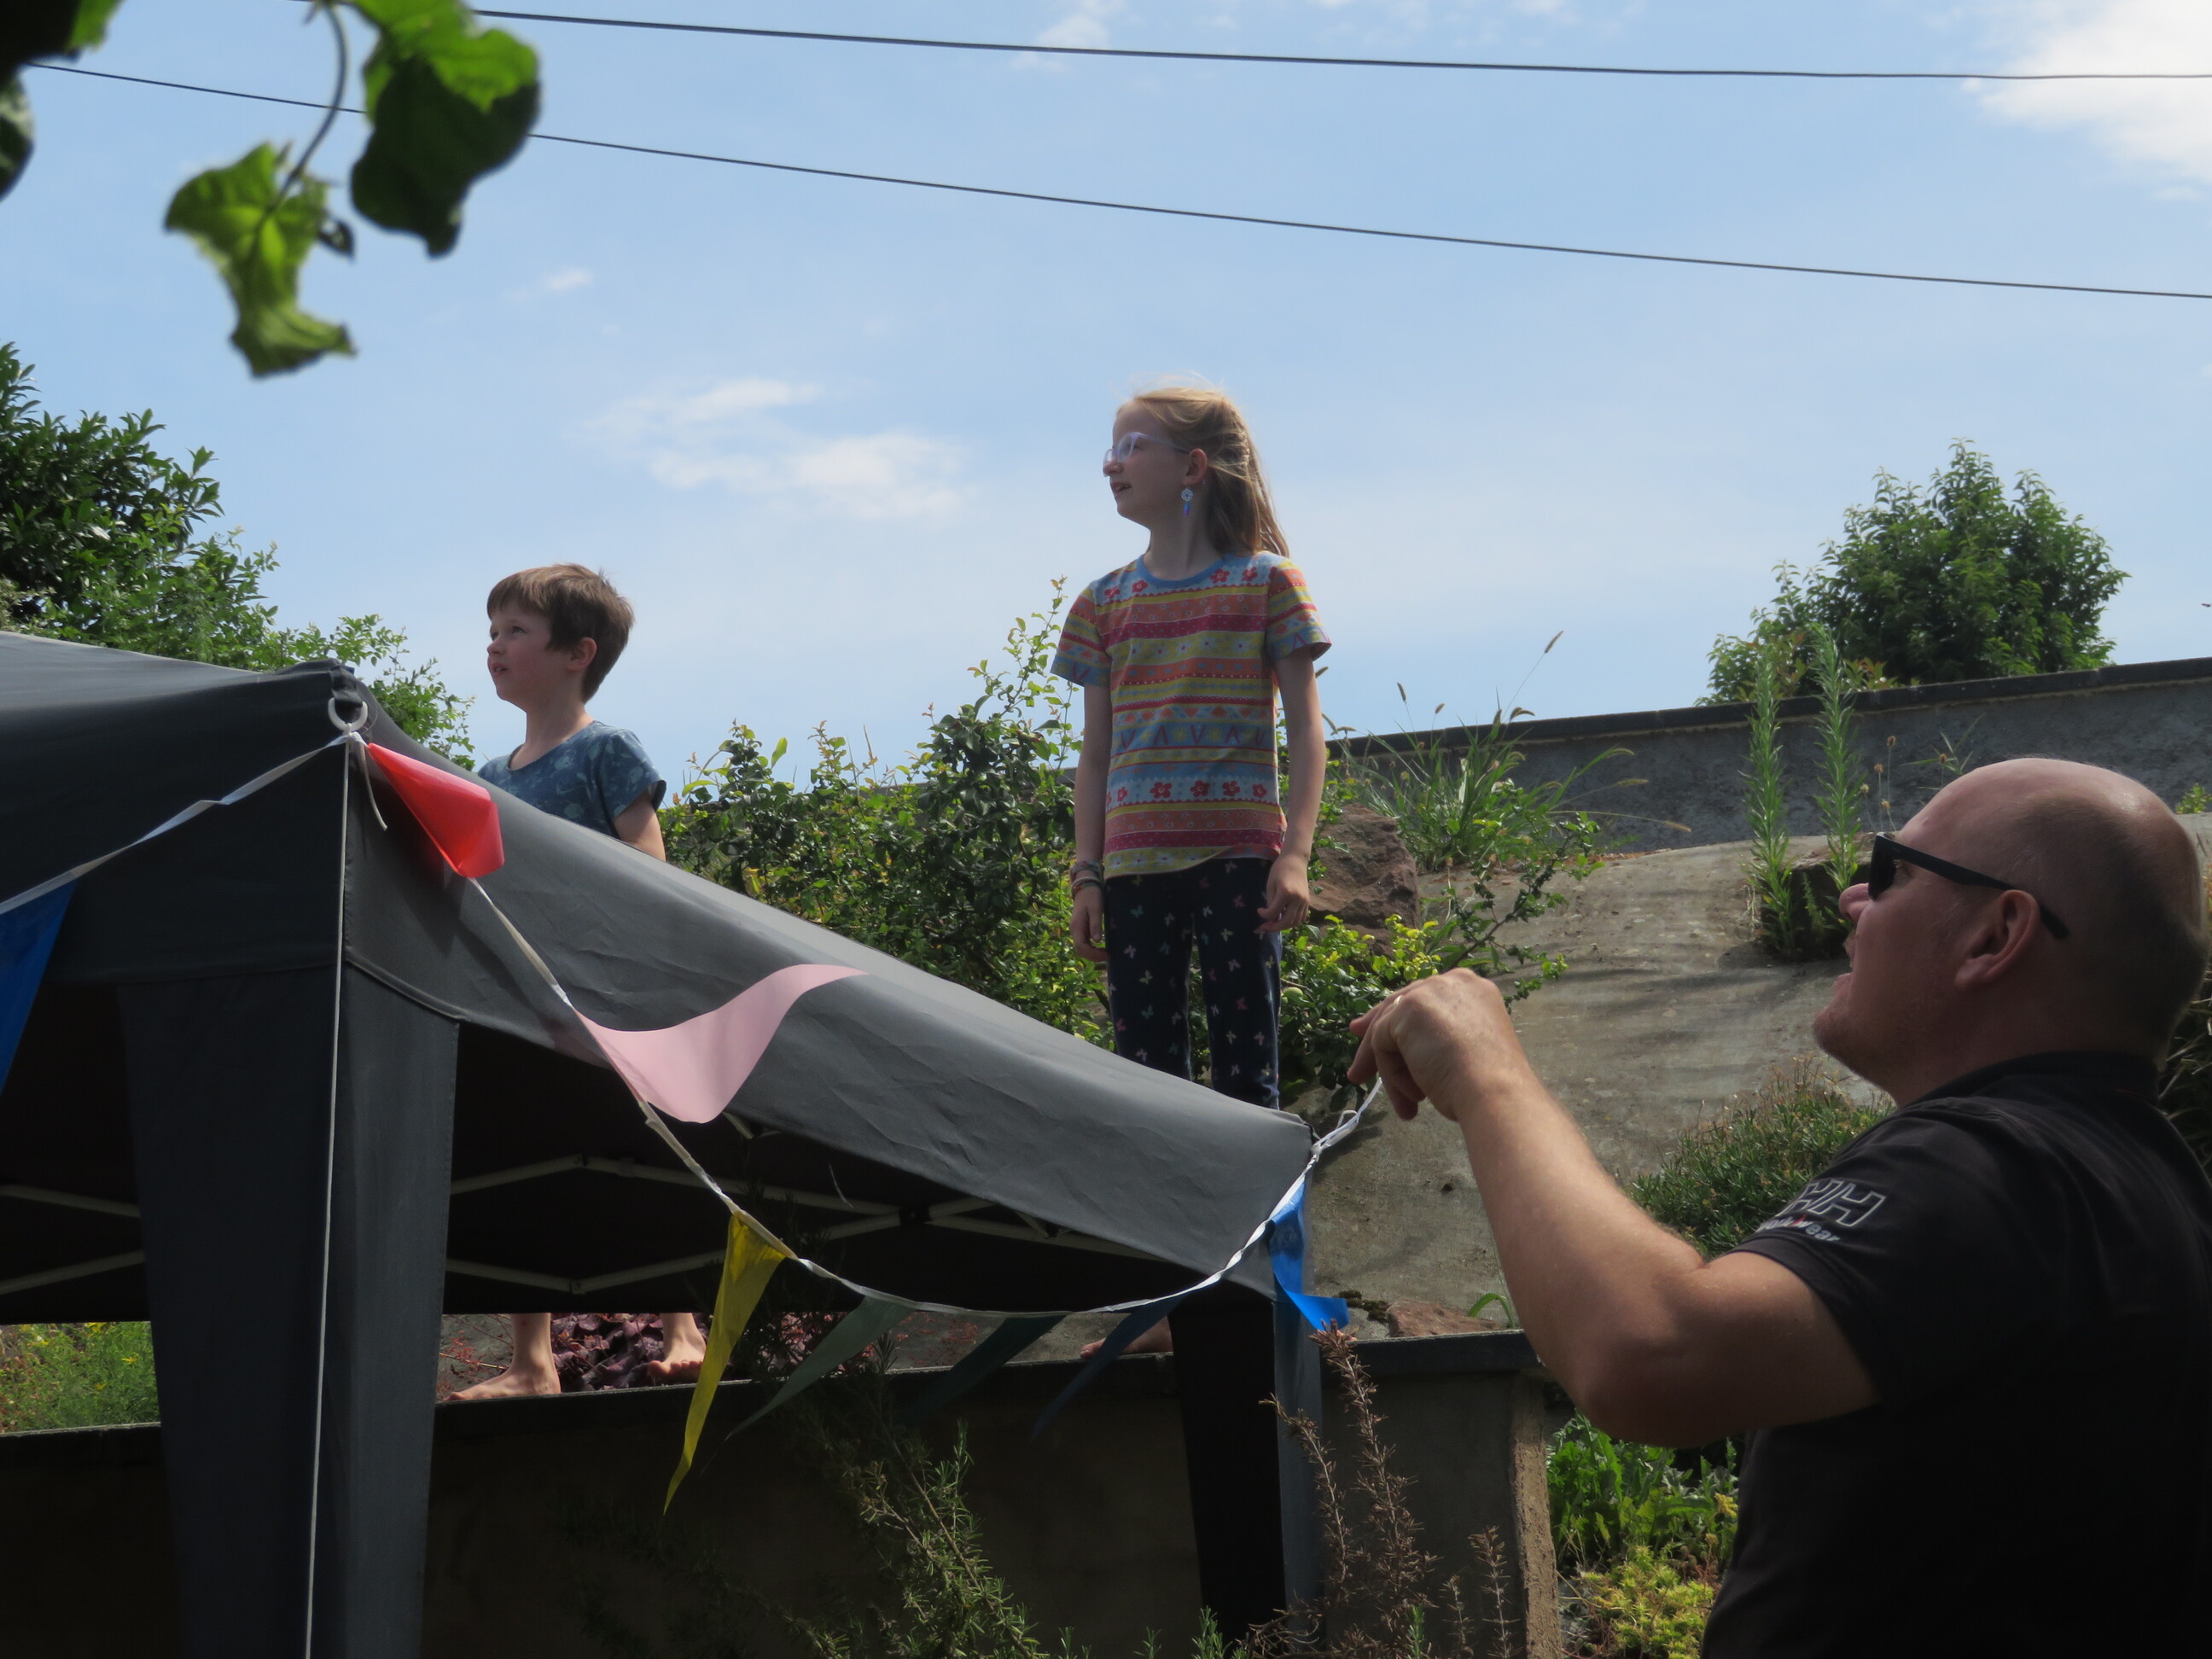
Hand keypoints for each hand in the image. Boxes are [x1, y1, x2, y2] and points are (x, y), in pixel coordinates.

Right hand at [1070, 884, 1107, 961]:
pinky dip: (1093, 948)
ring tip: (1106, 954)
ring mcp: (1078, 930)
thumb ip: (1095, 925)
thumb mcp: (1096, 909)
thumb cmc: (1092, 896)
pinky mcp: (1082, 928)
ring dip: (1093, 953)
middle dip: (1093, 956)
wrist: (1086, 886)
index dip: (1093, 954)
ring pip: (1082, 947)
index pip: (1081, 947)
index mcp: (1077, 927)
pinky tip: (1102, 948)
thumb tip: (1097, 941)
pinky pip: (1085, 942)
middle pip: (1080, 950)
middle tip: (1108, 956)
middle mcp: (1075, 930)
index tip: (1106, 955)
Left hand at [1258, 852, 1312, 931]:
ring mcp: (1304, 901)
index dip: (1264, 915)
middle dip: (1274, 927)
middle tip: (1265, 927)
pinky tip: (1284, 918)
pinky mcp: (1307, 902)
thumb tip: (1270, 918)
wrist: (1296, 860)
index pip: (1273, 913)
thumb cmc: (1280, 869)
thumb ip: (1270, 902)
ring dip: (1284, 926)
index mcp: (1285, 893)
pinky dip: (1293, 921)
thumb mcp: (1270, 884)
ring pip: (1295, 922)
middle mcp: (1297, 899)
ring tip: (1275, 923)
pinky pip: (1301, 918)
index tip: (1259, 910)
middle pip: (1286, 922)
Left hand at [1348, 969, 1528, 1122]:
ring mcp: (1428, 991)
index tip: (1373, 1036)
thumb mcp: (1466, 1049)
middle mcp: (1451, 981)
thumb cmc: (1491, 1083)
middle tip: (1358, 1072)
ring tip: (1405, 1107)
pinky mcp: (1408, 1009)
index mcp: (1472, 989)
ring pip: (1390, 1030)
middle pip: (1399, 1007)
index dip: (1398, 1019)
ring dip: (1393, 1072)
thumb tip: (1399, 1043)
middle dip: (1375, 1039)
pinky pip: (1383, 1044)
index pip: (1424, 1000)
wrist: (1496, 1091)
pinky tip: (1416, 1096)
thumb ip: (1437, 1036)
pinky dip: (1394, 1074)